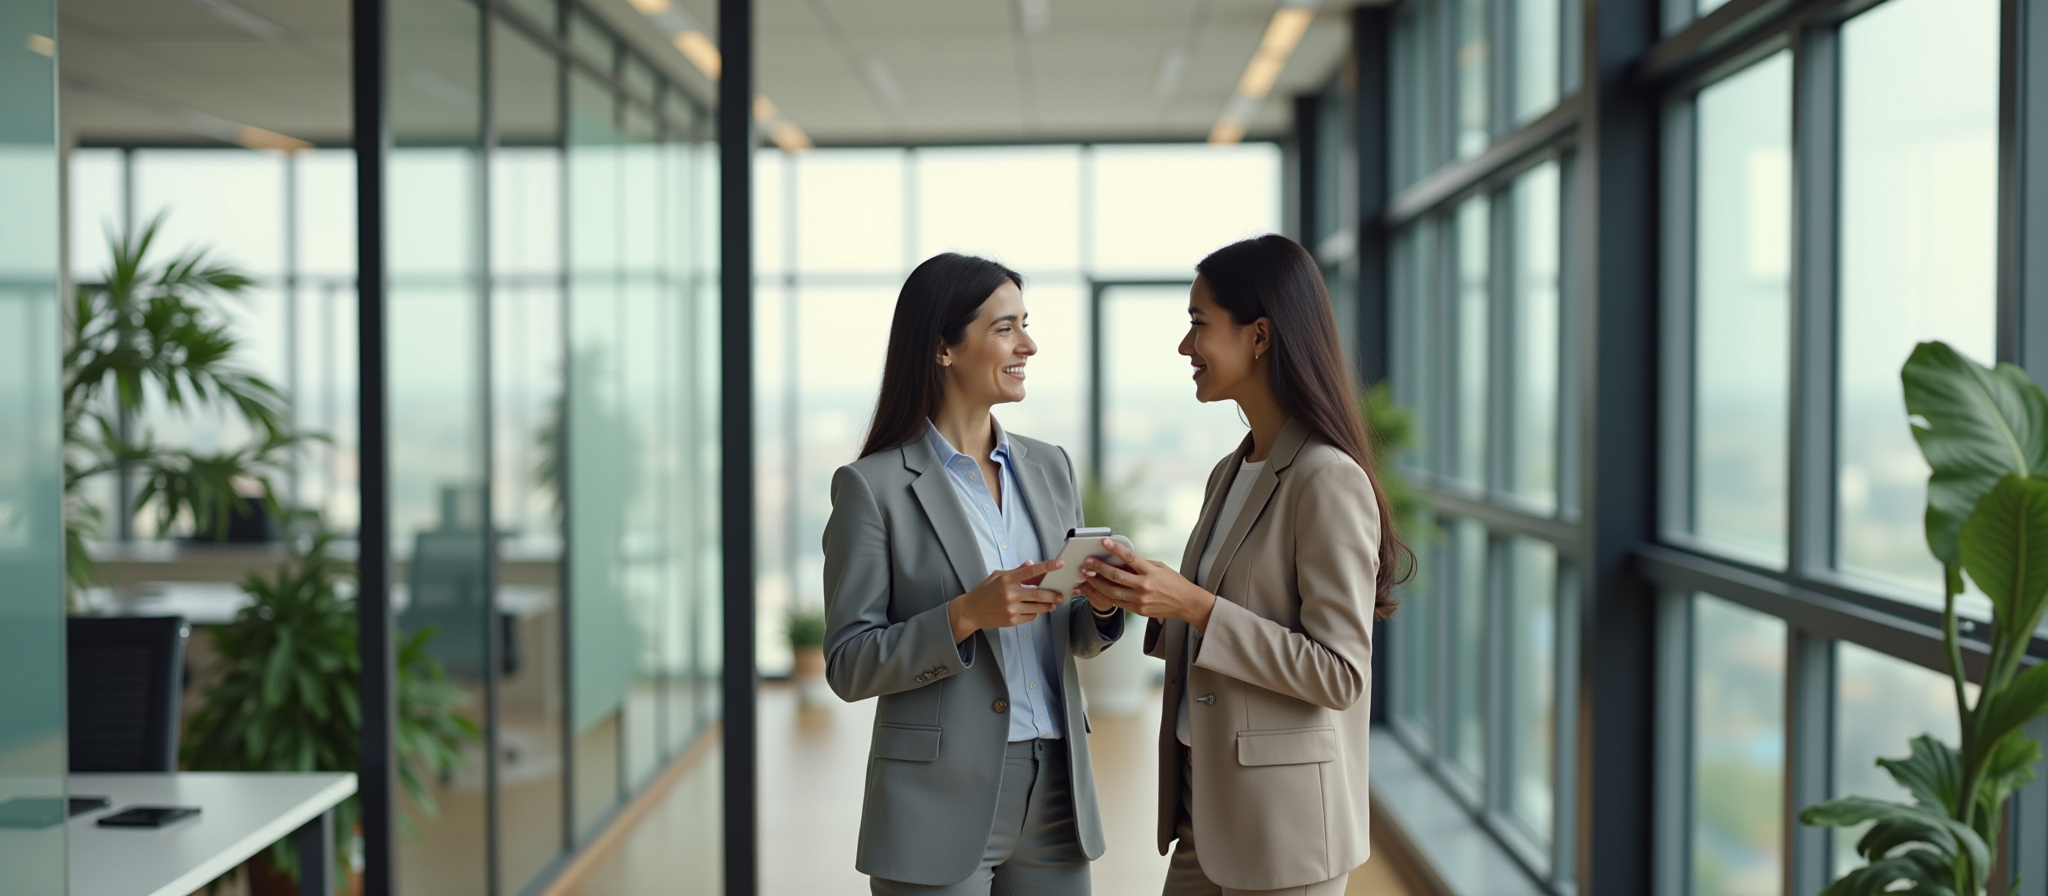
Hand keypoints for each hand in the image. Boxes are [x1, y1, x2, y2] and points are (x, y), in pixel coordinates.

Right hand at [947, 558, 1066, 642]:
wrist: (971, 611)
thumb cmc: (984, 591)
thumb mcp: (997, 576)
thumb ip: (1016, 571)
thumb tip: (1031, 564)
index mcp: (1007, 579)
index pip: (1031, 571)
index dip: (1047, 566)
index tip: (1059, 564)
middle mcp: (1010, 594)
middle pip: (1039, 594)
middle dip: (1053, 594)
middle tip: (1061, 594)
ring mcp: (1011, 609)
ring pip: (1037, 607)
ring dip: (1048, 605)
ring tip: (1053, 603)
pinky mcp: (1011, 620)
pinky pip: (1030, 616)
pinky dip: (1036, 613)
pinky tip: (1036, 610)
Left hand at [1075, 538, 1218, 630]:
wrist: (1186, 603)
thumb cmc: (1174, 583)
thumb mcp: (1160, 567)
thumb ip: (1141, 563)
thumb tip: (1122, 558)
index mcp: (1150, 572)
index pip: (1130, 557)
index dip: (1116, 549)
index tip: (1105, 542)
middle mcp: (1144, 586)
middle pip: (1116, 576)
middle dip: (1098, 568)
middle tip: (1087, 562)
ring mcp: (1140, 600)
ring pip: (1112, 591)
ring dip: (1096, 583)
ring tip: (1086, 576)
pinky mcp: (1138, 610)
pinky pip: (1117, 602)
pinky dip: (1105, 595)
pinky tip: (1097, 588)